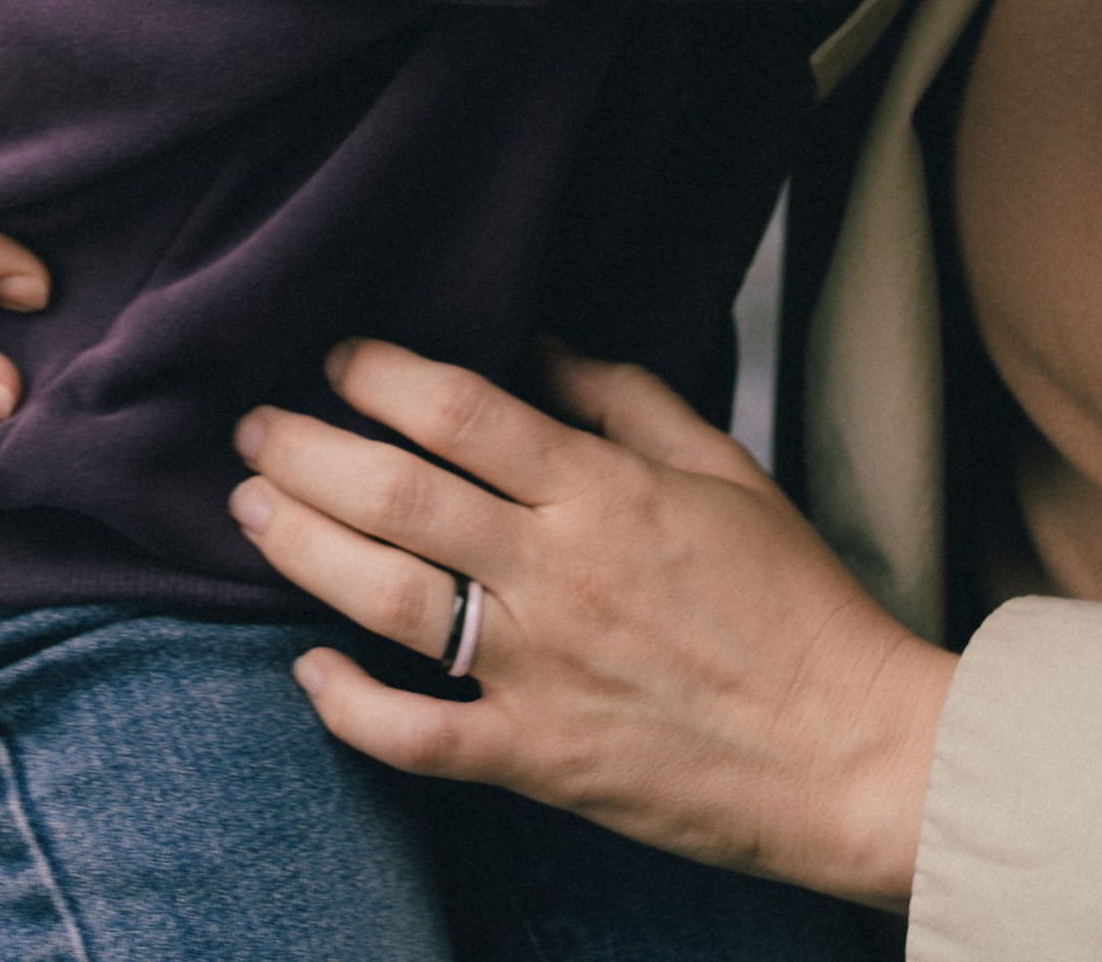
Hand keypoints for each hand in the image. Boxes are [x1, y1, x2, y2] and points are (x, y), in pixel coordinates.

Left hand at [229, 339, 953, 911]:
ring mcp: (541, 671)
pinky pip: (418, 736)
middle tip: (250, 425)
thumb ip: (626, 397)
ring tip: (250, 508)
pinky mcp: (538, 759)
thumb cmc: (796, 602)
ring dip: (302, 549)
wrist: (852, 752)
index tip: (333, 353)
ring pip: (388, 600)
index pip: (462, 410)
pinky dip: (349, 704)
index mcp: (606, 491)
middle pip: (399, 495)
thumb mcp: (725, 469)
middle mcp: (559, 572)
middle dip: (307, 449)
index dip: (381, 373)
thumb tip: (540, 342)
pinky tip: (304, 667)